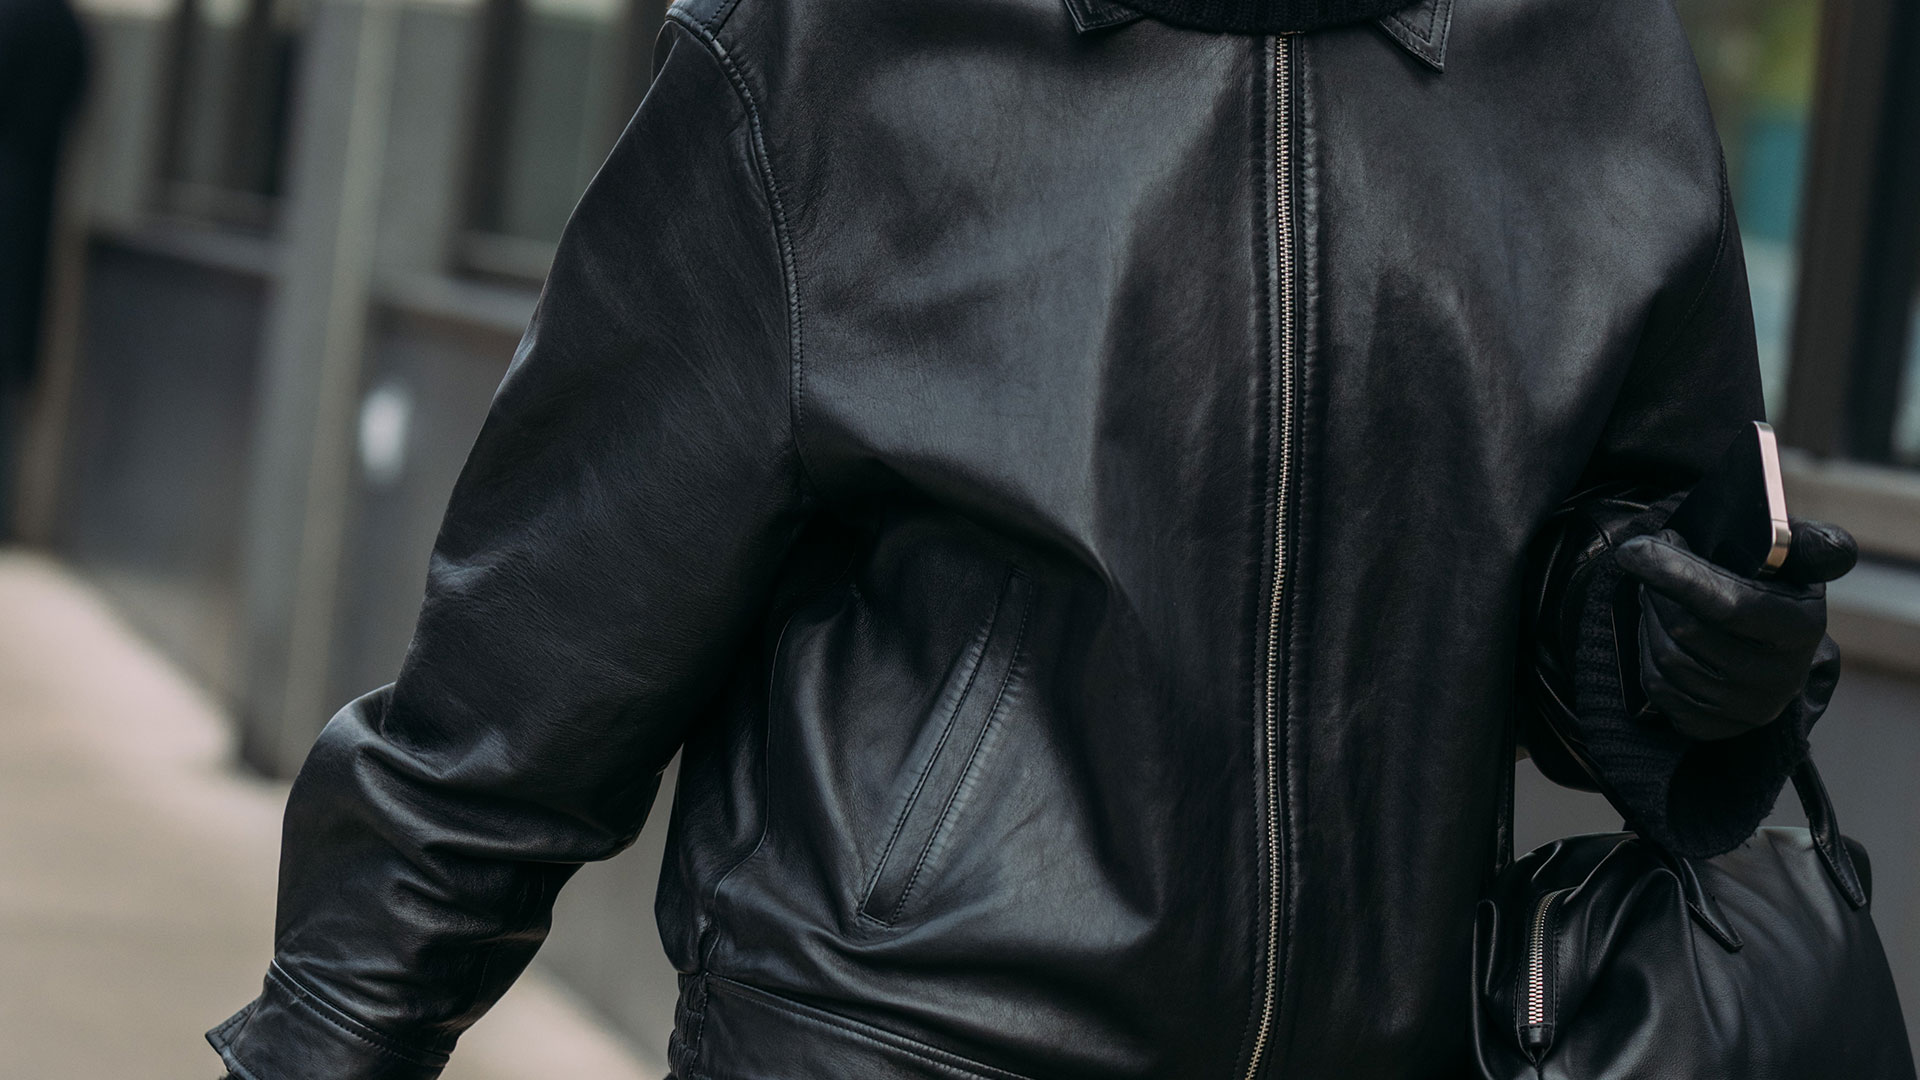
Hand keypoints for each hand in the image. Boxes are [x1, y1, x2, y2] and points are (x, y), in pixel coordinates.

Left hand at [1613, 517, 1856, 740]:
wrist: (1776, 653)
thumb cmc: (1780, 593)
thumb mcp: (1798, 564)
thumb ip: (1811, 545)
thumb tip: (1814, 545)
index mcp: (1800, 630)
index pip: (1728, 604)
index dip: (1676, 575)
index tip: (1634, 550)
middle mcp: (1777, 678)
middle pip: (1686, 629)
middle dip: (1656, 589)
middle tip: (1647, 560)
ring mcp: (1744, 709)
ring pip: (1665, 657)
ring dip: (1649, 617)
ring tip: (1655, 592)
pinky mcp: (1712, 727)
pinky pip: (1657, 687)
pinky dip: (1646, 651)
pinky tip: (1658, 629)